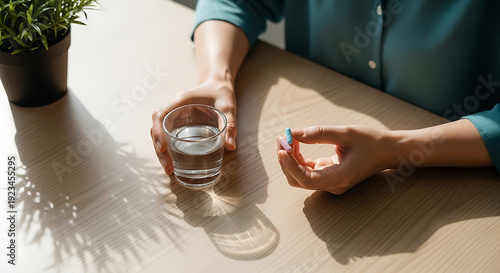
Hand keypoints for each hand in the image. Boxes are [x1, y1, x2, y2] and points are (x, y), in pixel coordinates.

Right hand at [151, 79, 236, 174]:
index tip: (163, 148)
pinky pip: (168, 136)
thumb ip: (230, 125)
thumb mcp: (228, 108)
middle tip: (168, 168)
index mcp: (181, 101)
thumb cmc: (222, 94)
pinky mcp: (179, 124)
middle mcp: (174, 109)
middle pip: (157, 128)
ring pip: (160, 134)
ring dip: (161, 152)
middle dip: (159, 149)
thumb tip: (230, 146)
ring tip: (169, 170)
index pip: (160, 115)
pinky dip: (168, 150)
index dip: (158, 132)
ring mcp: (175, 117)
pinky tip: (174, 163)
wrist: (219, 85)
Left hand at [277, 125, 397, 193]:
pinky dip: (299, 158)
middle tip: (282, 139)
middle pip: (299, 180)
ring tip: (287, 138)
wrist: (388, 151)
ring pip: (301, 176)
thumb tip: (293, 133)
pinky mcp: (329, 176)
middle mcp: (333, 185)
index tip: (282, 149)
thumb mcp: (346, 133)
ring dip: (290, 159)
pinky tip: (296, 143)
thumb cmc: (371, 141)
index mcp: (340, 178)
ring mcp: (330, 182)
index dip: (290, 166)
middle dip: (286, 161)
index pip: (307, 179)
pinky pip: (308, 171)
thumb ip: (319, 134)